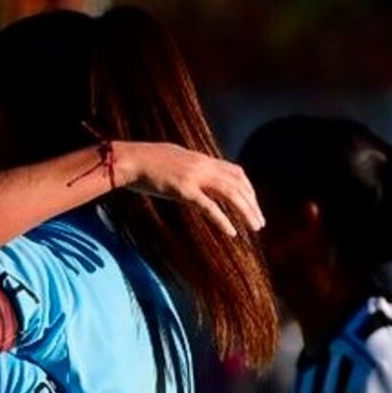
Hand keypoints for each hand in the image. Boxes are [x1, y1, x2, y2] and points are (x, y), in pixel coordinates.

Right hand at [116, 142, 263, 237]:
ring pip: (230, 194)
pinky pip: (208, 207)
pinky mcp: (183, 190)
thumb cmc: (147, 162)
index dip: (248, 189)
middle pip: (238, 184)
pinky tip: (232, 232)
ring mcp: (194, 177)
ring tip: (255, 228)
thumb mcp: (175, 162)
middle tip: (260, 223)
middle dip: (252, 204)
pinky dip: (222, 220)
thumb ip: (189, 169)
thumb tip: (194, 178)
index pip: (236, 172)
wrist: (132, 159)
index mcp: (203, 160)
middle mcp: (204, 166)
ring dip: (245, 212)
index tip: (253, 204)